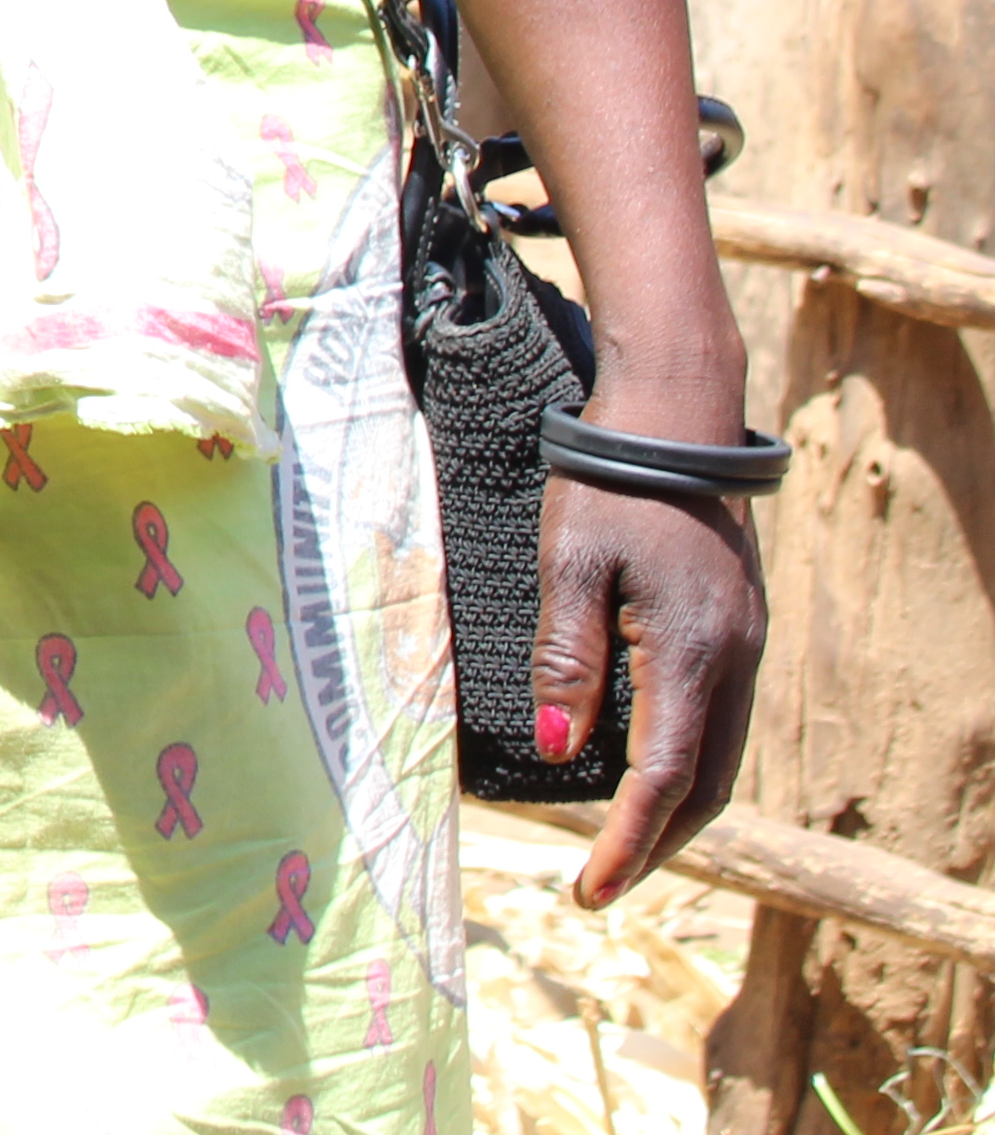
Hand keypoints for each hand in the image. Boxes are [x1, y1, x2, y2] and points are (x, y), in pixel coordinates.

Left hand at [535, 464, 763, 905]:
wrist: (674, 415)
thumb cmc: (608, 484)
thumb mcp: (569, 565)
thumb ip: (566, 659)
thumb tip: (561, 751)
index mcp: (694, 653)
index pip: (663, 779)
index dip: (624, 842)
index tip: (588, 890)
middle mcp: (735, 659)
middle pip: (707, 786)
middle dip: (655, 844)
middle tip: (601, 884)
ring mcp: (746, 644)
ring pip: (722, 757)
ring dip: (677, 810)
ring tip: (621, 845)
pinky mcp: (739, 628)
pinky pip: (722, 720)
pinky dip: (689, 763)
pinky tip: (648, 770)